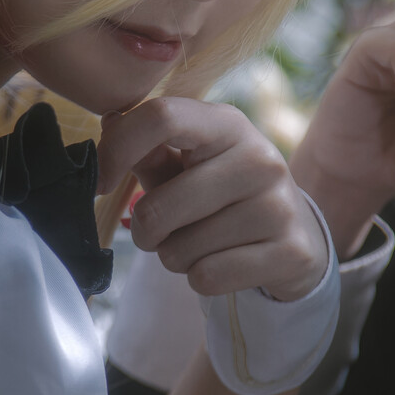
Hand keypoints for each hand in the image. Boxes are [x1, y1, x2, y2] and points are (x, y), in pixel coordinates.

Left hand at [98, 97, 326, 301]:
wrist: (295, 235)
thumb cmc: (223, 193)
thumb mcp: (189, 164)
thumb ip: (149, 149)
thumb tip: (111, 122)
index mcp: (227, 124)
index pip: (161, 117)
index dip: (116, 150)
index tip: (100, 180)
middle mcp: (259, 158)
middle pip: (158, 208)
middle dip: (146, 230)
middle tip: (163, 229)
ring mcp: (278, 206)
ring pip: (179, 250)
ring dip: (176, 256)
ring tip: (202, 242)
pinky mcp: (290, 251)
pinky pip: (206, 277)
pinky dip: (201, 278)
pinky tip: (223, 261)